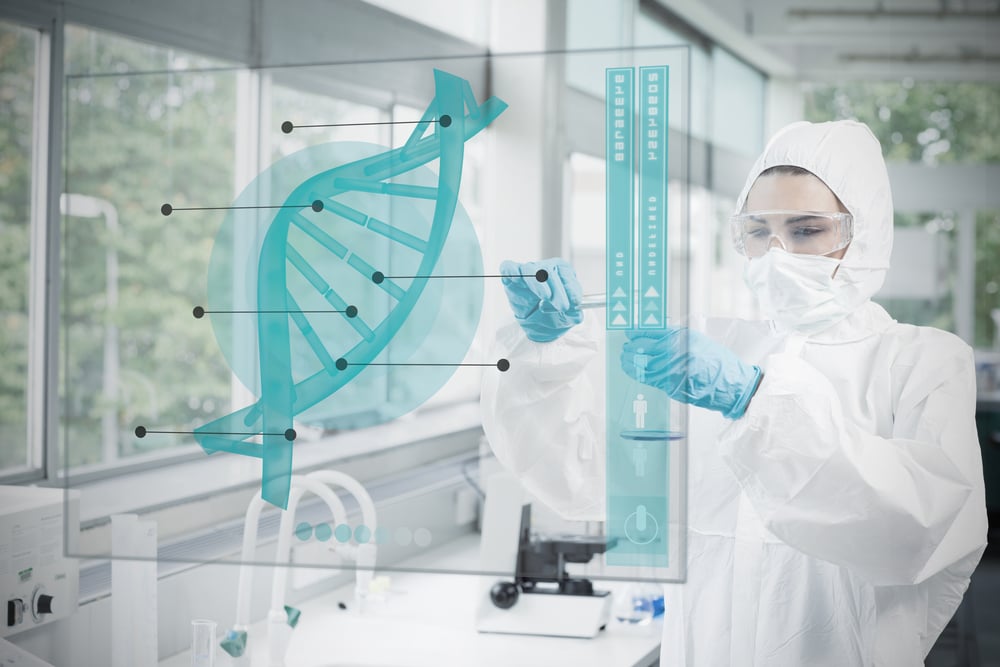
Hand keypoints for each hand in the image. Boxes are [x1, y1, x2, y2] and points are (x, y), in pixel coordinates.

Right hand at [499, 258, 583, 342]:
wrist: (536, 326)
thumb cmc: (553, 315)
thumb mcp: (567, 318)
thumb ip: (573, 314)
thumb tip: (576, 311)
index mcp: (561, 273)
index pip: (566, 273)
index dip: (571, 287)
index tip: (575, 302)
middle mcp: (544, 269)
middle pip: (550, 271)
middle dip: (558, 290)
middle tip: (563, 306)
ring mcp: (527, 273)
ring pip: (531, 269)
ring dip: (539, 283)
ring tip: (547, 297)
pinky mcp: (511, 278)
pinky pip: (509, 268)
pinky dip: (513, 271)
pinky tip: (518, 278)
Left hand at [620, 327, 761, 418]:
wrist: (731, 384)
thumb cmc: (717, 362)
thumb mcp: (696, 340)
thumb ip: (674, 338)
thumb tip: (651, 336)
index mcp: (682, 339)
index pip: (651, 333)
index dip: (636, 333)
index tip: (629, 333)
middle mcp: (675, 355)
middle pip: (643, 350)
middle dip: (631, 349)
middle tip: (625, 347)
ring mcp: (673, 372)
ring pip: (643, 366)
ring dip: (630, 363)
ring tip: (624, 359)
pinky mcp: (672, 387)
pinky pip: (650, 379)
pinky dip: (638, 374)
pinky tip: (633, 371)